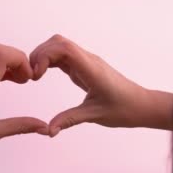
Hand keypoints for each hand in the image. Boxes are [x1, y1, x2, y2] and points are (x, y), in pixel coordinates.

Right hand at [29, 35, 172, 136]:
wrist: (141, 105)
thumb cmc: (124, 109)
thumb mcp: (95, 115)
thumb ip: (69, 120)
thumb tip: (49, 130)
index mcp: (92, 69)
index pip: (64, 48)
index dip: (45, 55)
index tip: (36, 76)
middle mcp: (89, 61)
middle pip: (58, 42)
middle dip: (40, 53)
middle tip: (31, 76)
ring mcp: (87, 62)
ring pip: (61, 46)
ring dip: (44, 56)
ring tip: (35, 76)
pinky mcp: (85, 68)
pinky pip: (65, 57)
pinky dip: (51, 61)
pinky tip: (43, 74)